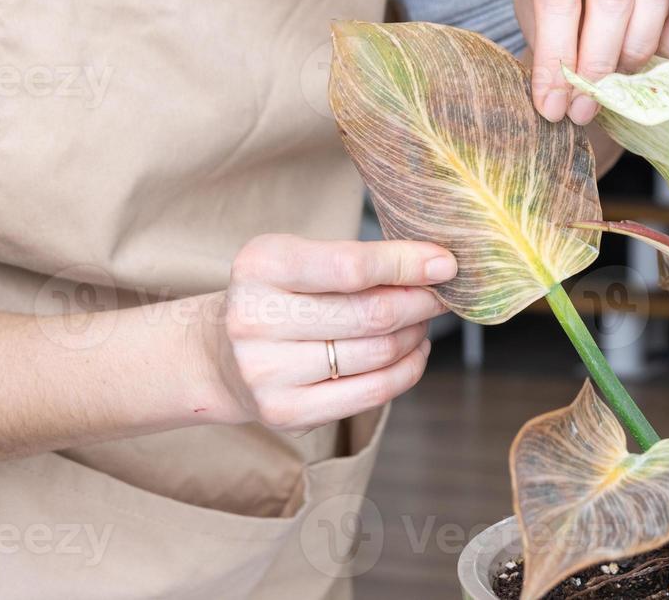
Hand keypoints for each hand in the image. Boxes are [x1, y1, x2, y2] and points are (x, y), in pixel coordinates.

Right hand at [202, 234, 454, 432]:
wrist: (222, 353)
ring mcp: (267, 371)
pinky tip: (413, 351)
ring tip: (421, 320)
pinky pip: (372, 392)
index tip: (446, 263)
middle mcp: (254, 319)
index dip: (407, 265)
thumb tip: (437, 266)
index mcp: (260, 265)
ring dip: (416, 334)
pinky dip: (408, 369)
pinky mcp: (285, 411)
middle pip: (371, 314)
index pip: (351, 267)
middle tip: (440, 294)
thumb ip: (360, 258)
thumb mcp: (302, 258)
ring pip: (378, 353)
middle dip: (421, 302)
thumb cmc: (280, 295)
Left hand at [515, 0, 668, 125]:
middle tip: (589, 103)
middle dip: (600, 62)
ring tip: (621, 73)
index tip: (554, 105)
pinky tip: (655, 53)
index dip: (558, 58)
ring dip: (638, 49)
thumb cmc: (555, 1)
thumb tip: (564, 105)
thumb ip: (552, 54)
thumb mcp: (537, 21)